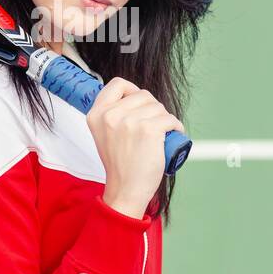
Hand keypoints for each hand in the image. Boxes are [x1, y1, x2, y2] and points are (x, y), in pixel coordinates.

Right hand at [86, 77, 184, 219]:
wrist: (126, 190)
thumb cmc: (120, 165)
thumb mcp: (104, 134)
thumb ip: (110, 115)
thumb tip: (132, 96)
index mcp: (96, 114)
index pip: (117, 84)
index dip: (132, 89)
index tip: (140, 103)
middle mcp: (110, 115)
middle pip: (142, 94)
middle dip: (153, 107)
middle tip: (154, 124)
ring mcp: (129, 121)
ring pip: (158, 107)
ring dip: (165, 118)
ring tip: (162, 133)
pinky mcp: (149, 130)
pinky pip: (169, 118)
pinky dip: (176, 126)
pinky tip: (173, 133)